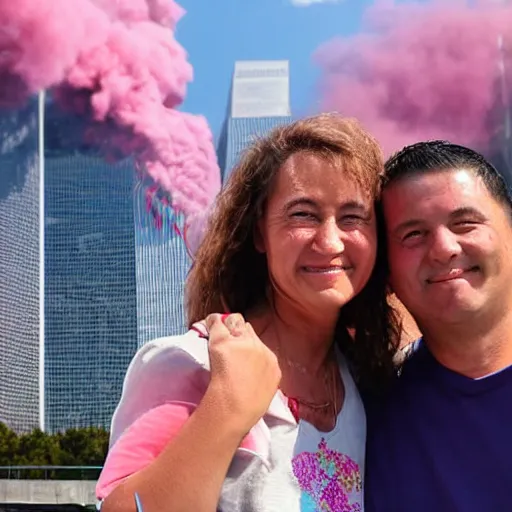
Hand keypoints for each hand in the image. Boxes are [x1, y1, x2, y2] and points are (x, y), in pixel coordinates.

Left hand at [203, 313, 280, 435]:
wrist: (235, 409)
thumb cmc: (247, 409)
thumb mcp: (265, 391)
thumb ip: (261, 375)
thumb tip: (251, 373)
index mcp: (271, 361)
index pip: (258, 341)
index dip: (246, 343)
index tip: (238, 349)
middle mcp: (258, 347)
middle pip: (247, 327)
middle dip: (237, 331)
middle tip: (227, 342)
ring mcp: (241, 342)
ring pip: (234, 320)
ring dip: (225, 327)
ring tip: (216, 334)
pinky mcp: (223, 341)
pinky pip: (216, 322)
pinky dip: (211, 323)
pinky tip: (206, 326)